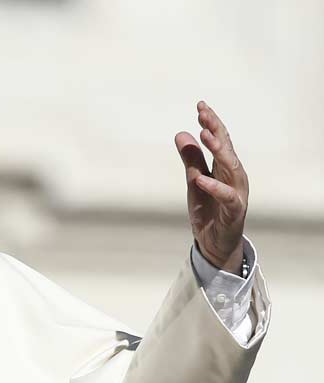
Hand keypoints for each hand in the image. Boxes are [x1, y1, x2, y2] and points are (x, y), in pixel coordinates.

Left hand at [175, 101, 247, 274]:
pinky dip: (214, 187)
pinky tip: (200, 179)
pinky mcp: (234, 211)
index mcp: (225, 167)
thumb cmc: (209, 210)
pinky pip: (226, 197)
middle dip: (215, 129)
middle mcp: (234, 177)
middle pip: (226, 148)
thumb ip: (191, 159)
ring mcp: (236, 193)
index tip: (200, 105)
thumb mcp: (194, 181)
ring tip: (205, 135)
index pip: (220, 140)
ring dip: (219, 151)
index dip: (211, 122)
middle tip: (203, 112)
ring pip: (230, 168)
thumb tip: (181, 133)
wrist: (215, 243)